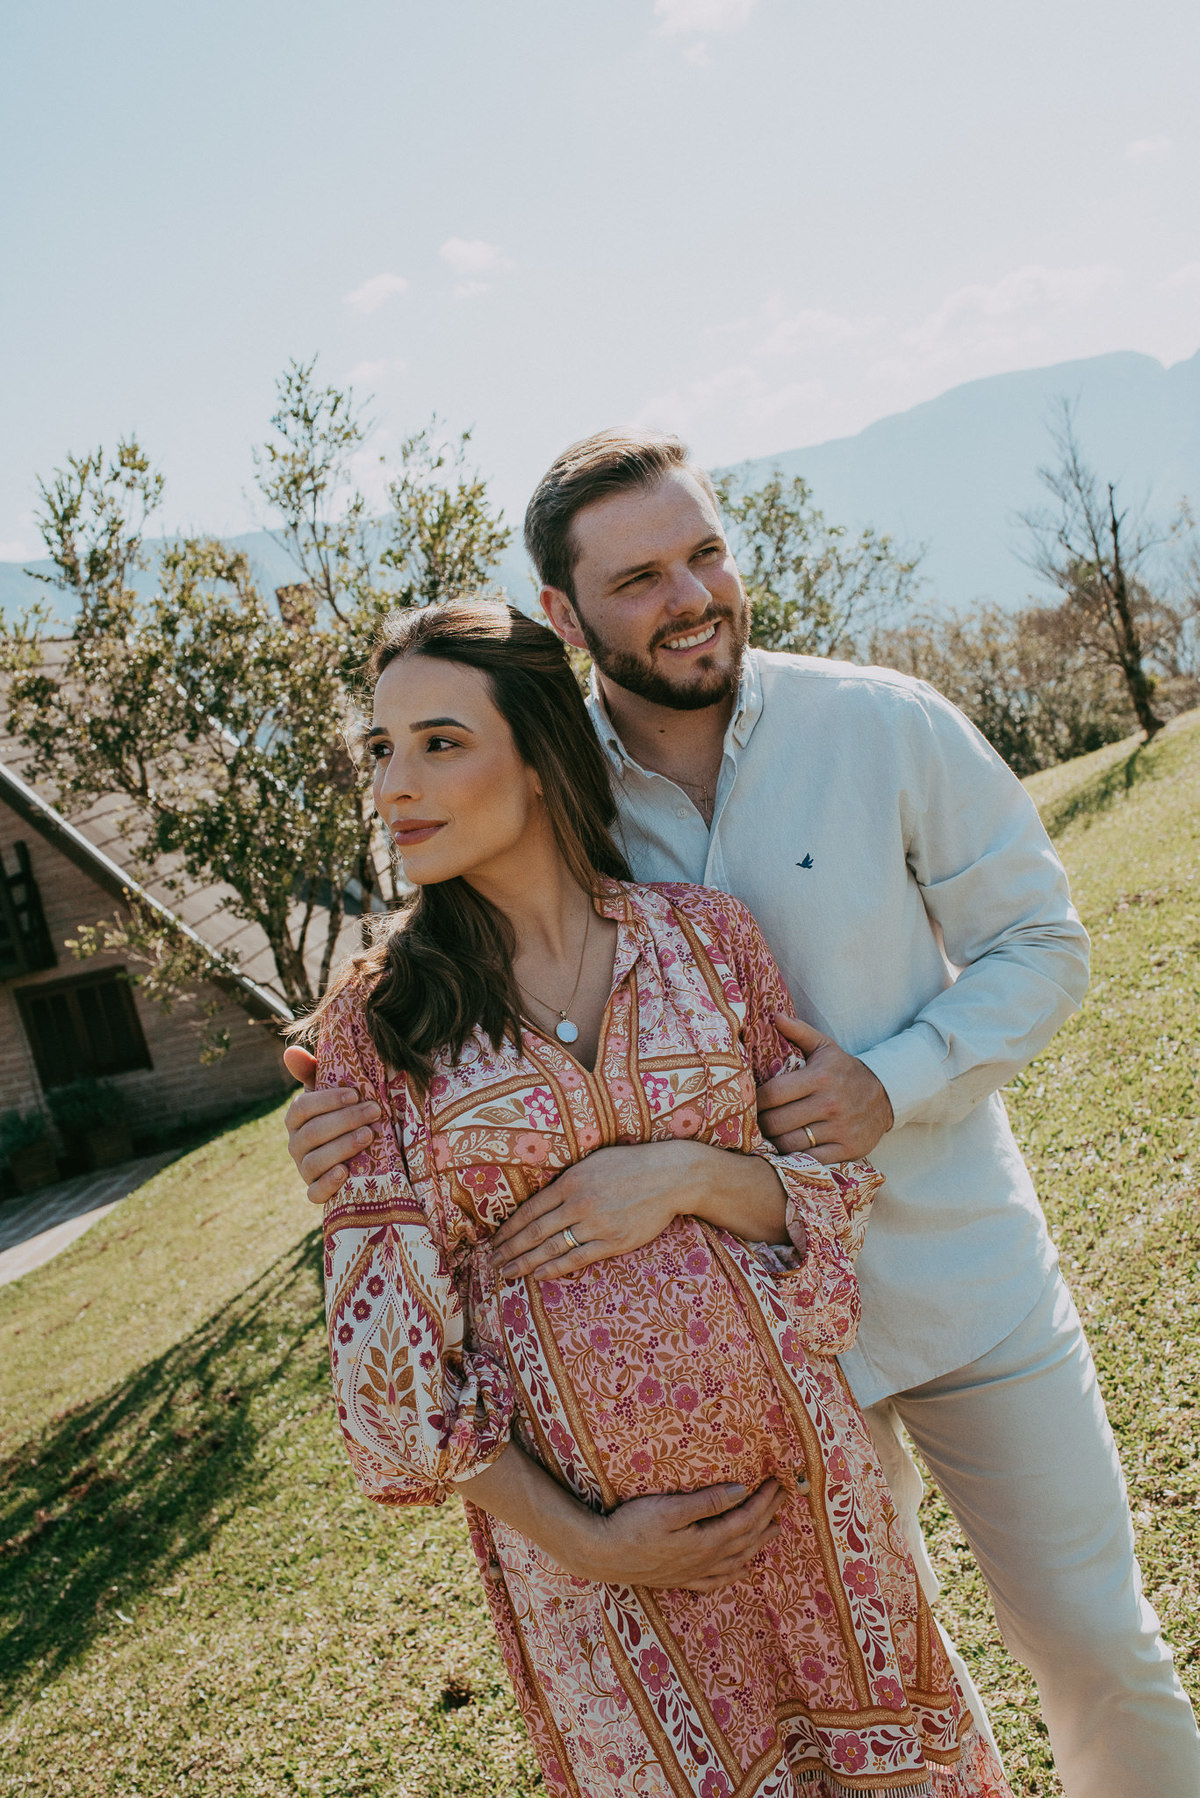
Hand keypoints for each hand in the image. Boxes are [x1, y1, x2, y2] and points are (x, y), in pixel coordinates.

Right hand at [282, 1046, 379, 1205]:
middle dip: (345, 1120)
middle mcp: (296, 1145)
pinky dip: (328, 1184)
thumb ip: (314, 1072)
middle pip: (312, 1133)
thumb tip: (291, 1050)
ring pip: (314, 1162)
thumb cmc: (345, 1116)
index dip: (327, 1101)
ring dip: (342, 1147)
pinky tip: (345, 1172)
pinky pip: (314, 1194)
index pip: (302, 1108)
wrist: (363, 1157)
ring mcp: (305, 1170)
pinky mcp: (317, 1193)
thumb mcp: (333, 1094)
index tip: (356, 1094)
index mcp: (297, 1119)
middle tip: (375, 1112)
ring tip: (369, 1136)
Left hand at [490, 1141, 697, 1280]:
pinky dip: (555, 1269)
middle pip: (535, 1232)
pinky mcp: (614, 1242)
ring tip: (507, 1273)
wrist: (670, 1176)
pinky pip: (578, 1259)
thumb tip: (540, 1199)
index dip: (510, 1228)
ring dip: (526, 1263)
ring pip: (552, 1249)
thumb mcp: (592, 1162)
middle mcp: (580, 1204)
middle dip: (510, 1249)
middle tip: (491, 1262)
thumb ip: (566, 1181)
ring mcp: (597, 1225)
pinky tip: (539, 1275)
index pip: (530, 1210)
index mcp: (571, 1181)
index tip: (495, 1240)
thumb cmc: (630, 1164)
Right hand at [583, 1479, 784, 1590]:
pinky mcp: (681, 1579)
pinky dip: (734, 1573)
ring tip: (775, 1530)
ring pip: (737, 1559)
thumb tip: (741, 1491)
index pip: (745, 1519)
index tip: (777, 1482)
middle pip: (746, 1538)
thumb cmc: (632, 1526)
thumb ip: (707, 1501)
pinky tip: (742, 1570)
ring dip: (758, 1543)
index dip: (764, 1501)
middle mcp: (705, 1560)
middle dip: (768, 1516)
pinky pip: (717, 1580)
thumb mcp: (670, 1508)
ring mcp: (694, 1572)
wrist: (603, 1555)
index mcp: (706, 1541)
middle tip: (784, 1498)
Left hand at [756, 1017, 892, 1162]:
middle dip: (761, 1125)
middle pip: (777, 1122)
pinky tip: (789, 1151)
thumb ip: (799, 1032)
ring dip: (775, 1143)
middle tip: (756, 1123)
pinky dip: (795, 1158)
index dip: (755, 1101)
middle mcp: (829, 1104)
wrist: (885, 1095)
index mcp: (819, 1077)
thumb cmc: (844, 1071)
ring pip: (790, 1144)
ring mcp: (839, 1129)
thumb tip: (774, 1016)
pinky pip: (811, 1160)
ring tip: (769, 1137)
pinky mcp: (848, 1149)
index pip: (772, 1094)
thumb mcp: (825, 1047)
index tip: (749, 1103)